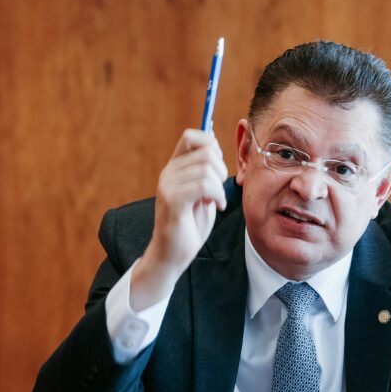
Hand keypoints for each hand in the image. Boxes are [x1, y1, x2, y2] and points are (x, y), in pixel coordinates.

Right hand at [131, 129, 227, 309]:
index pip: (191, 136)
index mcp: (174, 168)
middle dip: (222, 168)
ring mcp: (168, 186)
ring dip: (220, 187)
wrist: (172, 255)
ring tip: (217, 201)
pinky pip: (203, 186)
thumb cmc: (189, 225)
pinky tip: (216, 207)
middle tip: (220, 189)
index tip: (217, 168)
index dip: (212, 145)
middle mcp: (168, 173)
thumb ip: (206, 170)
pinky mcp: (173, 201)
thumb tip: (214, 144)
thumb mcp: (202, 193)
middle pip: (205, 151)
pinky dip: (217, 195)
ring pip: (206, 169)